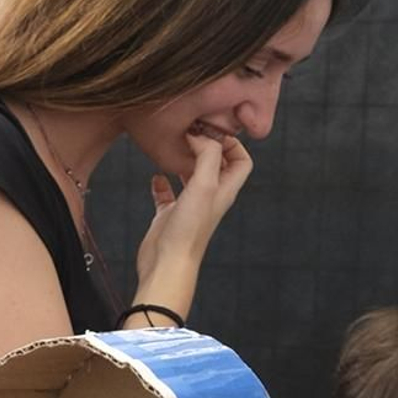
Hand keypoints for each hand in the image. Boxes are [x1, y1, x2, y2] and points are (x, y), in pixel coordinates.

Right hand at [133, 132, 253, 308]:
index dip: (232, 143)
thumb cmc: (188, 230)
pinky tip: (155, 176)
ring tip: (174, 147)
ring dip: (185, 160)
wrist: (167, 266)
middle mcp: (210, 197)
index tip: (211, 131)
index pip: (241, 161)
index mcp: (225, 190)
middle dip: (206, 146)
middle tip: (191, 131)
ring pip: (191, 176)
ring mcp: (190, 206)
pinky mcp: (169, 216)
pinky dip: (162, 181)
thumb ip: (207, 155)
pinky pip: (167, 194)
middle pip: (217, 165)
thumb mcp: (203, 184)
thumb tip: (200, 135)